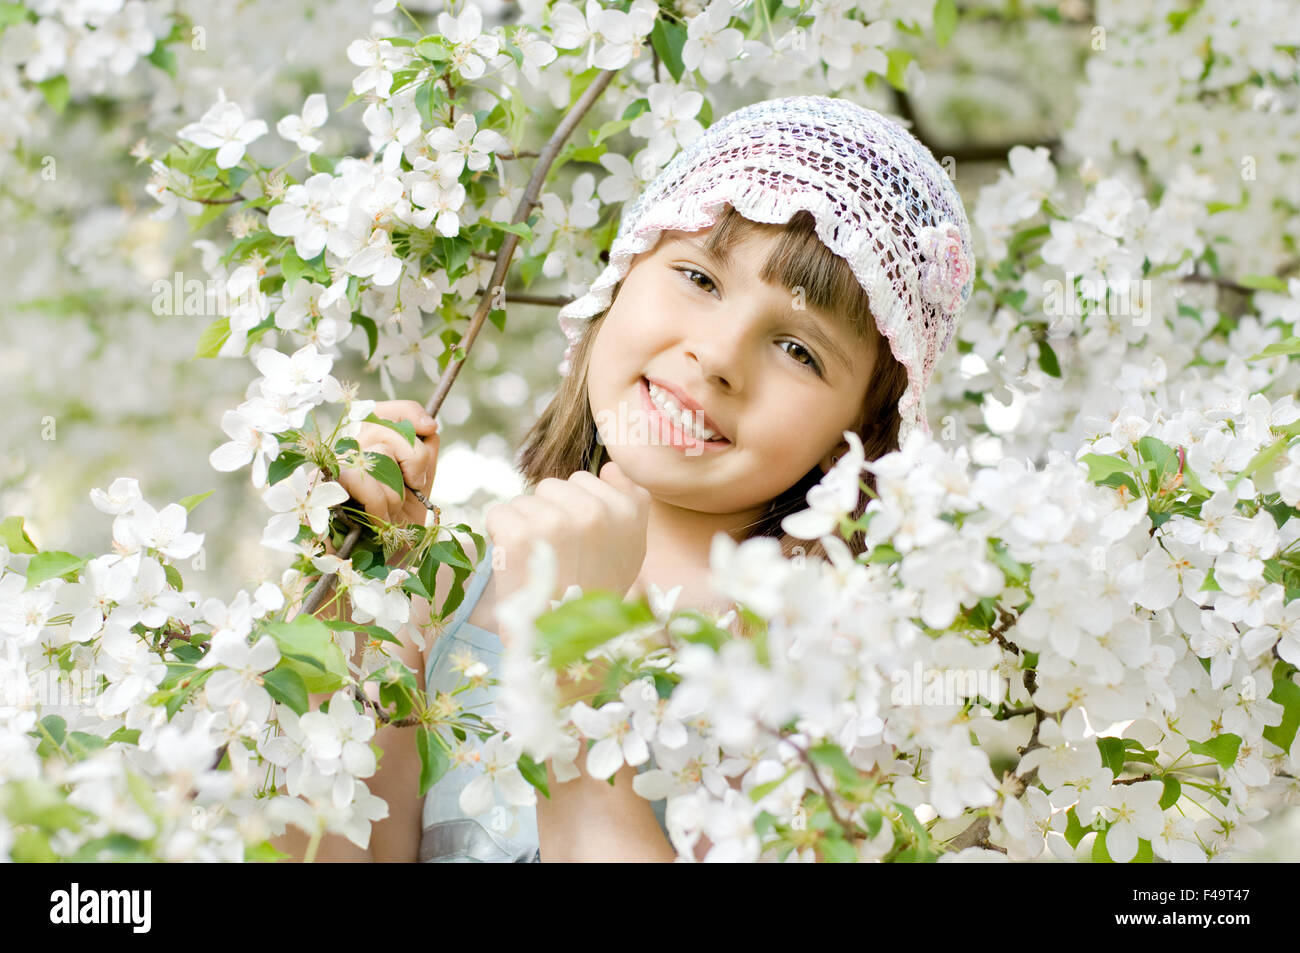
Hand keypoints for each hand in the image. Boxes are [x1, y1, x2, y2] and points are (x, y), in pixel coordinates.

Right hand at [336, 399, 439, 527]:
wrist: (372, 567)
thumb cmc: (395, 529)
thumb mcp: (418, 489)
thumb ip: (423, 456)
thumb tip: (430, 428)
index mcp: (371, 446)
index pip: (386, 410)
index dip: (409, 412)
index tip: (430, 427)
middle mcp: (349, 449)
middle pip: (389, 428)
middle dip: (414, 461)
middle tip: (412, 489)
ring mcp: (335, 465)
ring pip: (381, 455)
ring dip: (396, 493)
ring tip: (390, 514)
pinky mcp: (325, 485)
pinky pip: (364, 482)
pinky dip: (380, 505)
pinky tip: (378, 523)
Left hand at [486, 461, 651, 606]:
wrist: (563, 640)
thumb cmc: (595, 592)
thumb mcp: (631, 547)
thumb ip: (630, 501)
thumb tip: (609, 466)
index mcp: (629, 510)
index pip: (588, 479)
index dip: (577, 509)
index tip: (581, 543)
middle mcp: (596, 510)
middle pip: (554, 486)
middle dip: (550, 514)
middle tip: (557, 555)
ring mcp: (557, 519)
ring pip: (526, 500)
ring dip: (525, 525)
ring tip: (539, 562)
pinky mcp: (520, 532)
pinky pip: (499, 512)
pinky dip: (500, 535)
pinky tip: (517, 561)